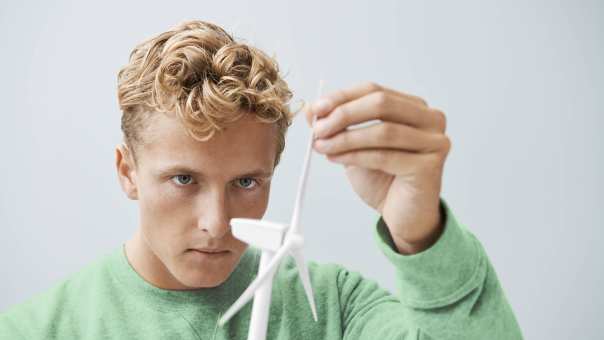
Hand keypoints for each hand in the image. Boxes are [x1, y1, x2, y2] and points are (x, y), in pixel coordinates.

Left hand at [305, 82, 450, 253]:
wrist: (403, 216)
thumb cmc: (383, 178)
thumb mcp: (355, 146)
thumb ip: (338, 126)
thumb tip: (311, 110)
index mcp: (414, 107)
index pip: (374, 90)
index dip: (343, 97)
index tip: (316, 109)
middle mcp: (430, 119)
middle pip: (382, 104)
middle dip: (344, 114)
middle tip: (318, 129)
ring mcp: (434, 141)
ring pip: (383, 131)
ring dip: (346, 138)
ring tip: (322, 146)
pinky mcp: (430, 166)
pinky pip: (385, 156)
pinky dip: (355, 156)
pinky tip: (336, 159)